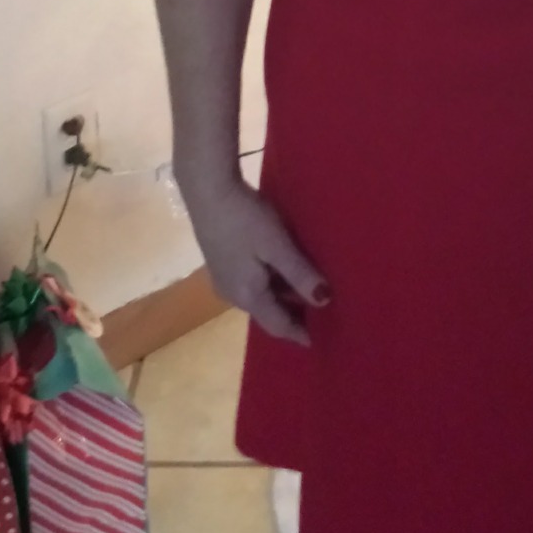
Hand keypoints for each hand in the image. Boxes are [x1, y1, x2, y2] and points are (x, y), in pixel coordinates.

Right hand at [183, 177, 331, 346]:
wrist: (207, 191)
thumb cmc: (246, 219)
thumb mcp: (277, 245)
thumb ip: (300, 274)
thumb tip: (324, 301)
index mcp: (247, 296)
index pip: (277, 324)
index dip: (298, 333)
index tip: (318, 342)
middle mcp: (232, 294)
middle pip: (267, 312)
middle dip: (292, 314)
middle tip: (320, 314)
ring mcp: (223, 278)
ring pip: (259, 296)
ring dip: (281, 296)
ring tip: (307, 290)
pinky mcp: (221, 260)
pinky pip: (251, 282)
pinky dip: (270, 282)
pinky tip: (283, 268)